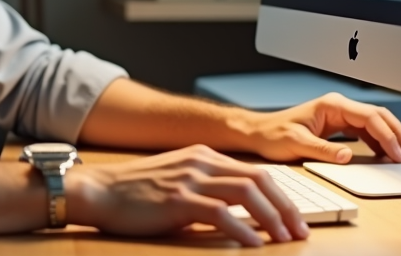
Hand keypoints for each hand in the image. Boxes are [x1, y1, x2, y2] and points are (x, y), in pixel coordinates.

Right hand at [64, 144, 310, 246]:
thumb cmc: (136, 192)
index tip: (295, 220)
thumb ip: (207, 190)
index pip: (256, 172)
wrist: (100, 191)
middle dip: (286, 207)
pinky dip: (243, 230)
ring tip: (284, 239)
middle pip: (259, 179)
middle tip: (300, 232)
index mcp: (204, 155)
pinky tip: (253, 245)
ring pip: (246, 193)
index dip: (281, 197)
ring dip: (272, 218)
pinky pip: (221, 213)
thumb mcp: (178, 181)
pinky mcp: (178, 199)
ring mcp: (190, 179)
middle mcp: (201, 162)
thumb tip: (239, 216)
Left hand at [239, 92, 400, 164]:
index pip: (369, 117)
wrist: (258, 133)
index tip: (398, 154)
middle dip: (398, 135)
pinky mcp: (339, 127)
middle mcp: (339, 107)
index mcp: (332, 105)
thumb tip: (348, 155)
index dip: (387, 136)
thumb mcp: (297, 143)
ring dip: (392, 139)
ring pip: (375, 124)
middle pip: (379, 117)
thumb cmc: (273, 134)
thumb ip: (323, 149)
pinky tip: (387, 157)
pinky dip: (379, 144)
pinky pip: (366, 133)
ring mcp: (340, 116)